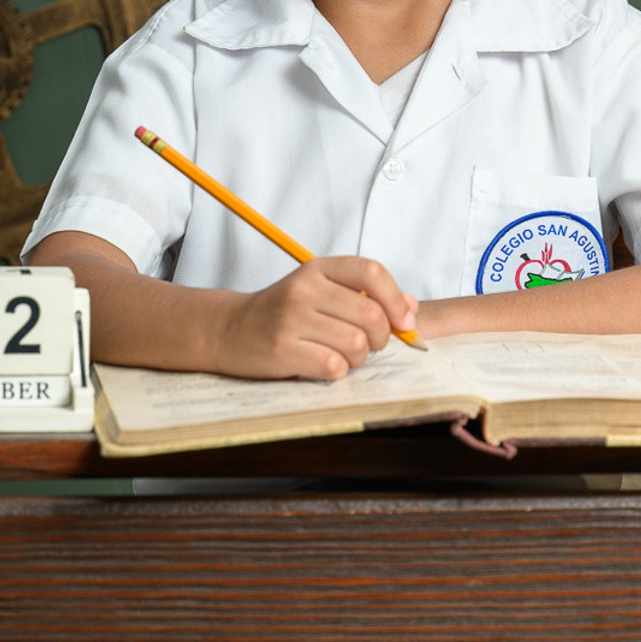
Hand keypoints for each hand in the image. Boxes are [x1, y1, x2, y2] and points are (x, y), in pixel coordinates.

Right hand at [213, 257, 417, 381]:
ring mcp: (291, 319)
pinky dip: (337, 372)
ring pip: (357, 344)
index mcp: (317, 269)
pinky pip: (334, 367)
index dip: (396, 299)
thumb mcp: (321, 292)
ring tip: (341, 355)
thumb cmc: (283, 313)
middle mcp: (304, 289)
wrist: (230, 330)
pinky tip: (323, 365)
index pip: (371, 272)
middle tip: (367, 344)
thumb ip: (365, 296)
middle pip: (371, 315)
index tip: (404, 322)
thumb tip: (411, 308)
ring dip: (358, 358)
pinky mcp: (282, 349)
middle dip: (380, 337)